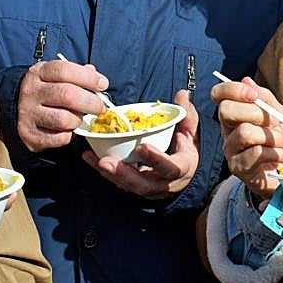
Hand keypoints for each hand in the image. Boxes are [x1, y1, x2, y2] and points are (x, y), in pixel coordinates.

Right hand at [15, 58, 106, 151]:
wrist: (17, 108)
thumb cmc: (45, 91)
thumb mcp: (56, 76)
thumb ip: (77, 74)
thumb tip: (96, 77)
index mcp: (38, 73)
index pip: (65, 70)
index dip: (88, 78)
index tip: (102, 84)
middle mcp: (31, 92)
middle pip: (67, 95)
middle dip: (91, 102)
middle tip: (100, 107)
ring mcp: (28, 114)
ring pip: (64, 119)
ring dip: (78, 120)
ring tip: (79, 118)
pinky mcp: (30, 134)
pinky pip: (59, 138)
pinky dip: (69, 135)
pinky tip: (68, 129)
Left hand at [82, 89, 198, 198]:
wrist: (185, 172)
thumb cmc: (186, 150)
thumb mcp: (191, 132)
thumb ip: (187, 115)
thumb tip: (182, 94)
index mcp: (182, 168)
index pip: (170, 167)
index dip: (156, 159)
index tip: (142, 146)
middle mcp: (164, 183)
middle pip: (144, 184)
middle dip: (124, 173)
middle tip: (106, 162)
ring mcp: (149, 188)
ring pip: (129, 185)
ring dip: (111, 174)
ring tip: (96, 160)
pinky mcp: (135, 186)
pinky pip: (119, 181)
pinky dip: (103, 171)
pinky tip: (91, 158)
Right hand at [211, 77, 282, 199]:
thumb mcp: (280, 116)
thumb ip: (266, 100)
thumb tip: (247, 80)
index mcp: (235, 114)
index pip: (218, 94)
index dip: (233, 89)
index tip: (254, 96)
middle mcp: (228, 131)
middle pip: (226, 110)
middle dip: (256, 113)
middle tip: (276, 123)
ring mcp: (231, 150)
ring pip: (244, 132)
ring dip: (272, 136)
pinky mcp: (239, 168)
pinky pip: (255, 153)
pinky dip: (276, 153)